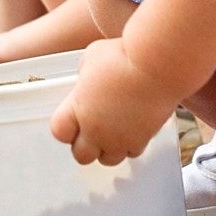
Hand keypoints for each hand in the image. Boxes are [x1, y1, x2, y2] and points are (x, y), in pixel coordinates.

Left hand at [49, 37, 175, 165]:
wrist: (156, 66)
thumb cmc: (124, 57)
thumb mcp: (92, 57)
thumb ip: (85, 74)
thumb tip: (88, 78)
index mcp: (78, 108)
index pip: (59, 132)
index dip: (64, 126)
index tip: (70, 118)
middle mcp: (97, 129)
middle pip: (81, 155)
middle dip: (84, 145)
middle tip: (89, 129)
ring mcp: (120, 138)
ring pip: (108, 159)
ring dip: (107, 148)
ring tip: (111, 131)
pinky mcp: (143, 139)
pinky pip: (132, 152)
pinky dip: (130, 144)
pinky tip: (132, 128)